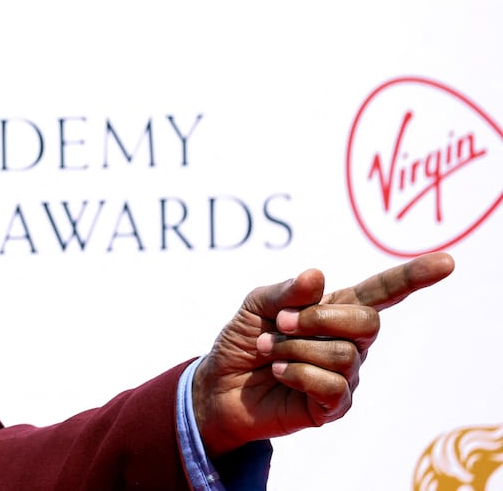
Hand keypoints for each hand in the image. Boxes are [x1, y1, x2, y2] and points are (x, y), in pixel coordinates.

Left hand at [192, 252, 454, 456]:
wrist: (220, 385)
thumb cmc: (244, 341)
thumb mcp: (255, 306)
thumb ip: (284, 292)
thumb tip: (318, 276)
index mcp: (336, 309)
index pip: (383, 292)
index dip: (414, 277)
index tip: (447, 262)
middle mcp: (349, 341)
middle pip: (368, 322)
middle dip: (319, 318)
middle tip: (281, 322)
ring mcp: (346, 375)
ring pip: (344, 355)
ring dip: (296, 348)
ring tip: (271, 351)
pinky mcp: (334, 405)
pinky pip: (331, 385)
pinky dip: (297, 373)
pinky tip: (279, 372)